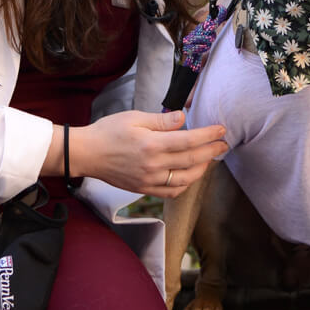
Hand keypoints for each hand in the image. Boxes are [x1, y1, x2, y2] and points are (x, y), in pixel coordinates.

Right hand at [71, 110, 227, 197]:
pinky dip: (185, 185)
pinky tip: (190, 175)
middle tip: (224, 145)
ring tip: (210, 159)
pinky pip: (171, 191)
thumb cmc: (108, 132)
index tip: (221, 130)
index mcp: (152, 145)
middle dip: (212, 152)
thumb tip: (183, 118)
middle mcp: (153, 165)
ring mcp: (149, 180)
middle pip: (192, 160)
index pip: (189, 140)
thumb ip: (161, 121)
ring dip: (202, 169)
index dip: (208, 136)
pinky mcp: (144, 189)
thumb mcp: (134, 117)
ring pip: (185, 179)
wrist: (86, 154)